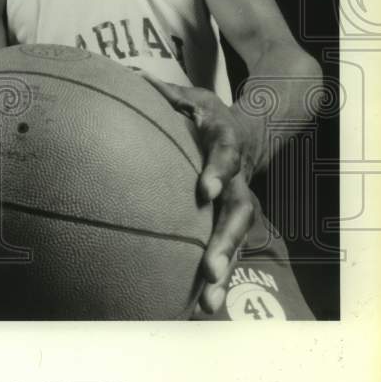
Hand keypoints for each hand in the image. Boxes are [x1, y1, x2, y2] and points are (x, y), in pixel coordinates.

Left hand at [139, 72, 257, 313]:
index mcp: (226, 142)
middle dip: (225, 242)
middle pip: (239, 212)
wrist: (255, 130)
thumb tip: (125, 74)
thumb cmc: (209, 114)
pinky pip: (229, 250)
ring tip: (209, 302)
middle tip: (209, 269)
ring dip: (225, 270)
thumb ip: (162, 91)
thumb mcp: (191, 97)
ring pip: (238, 240)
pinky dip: (219, 278)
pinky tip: (201, 307)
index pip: (225, 154)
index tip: (205, 190)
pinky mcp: (234, 222)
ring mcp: (240, 202)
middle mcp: (239, 177)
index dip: (218, 170)